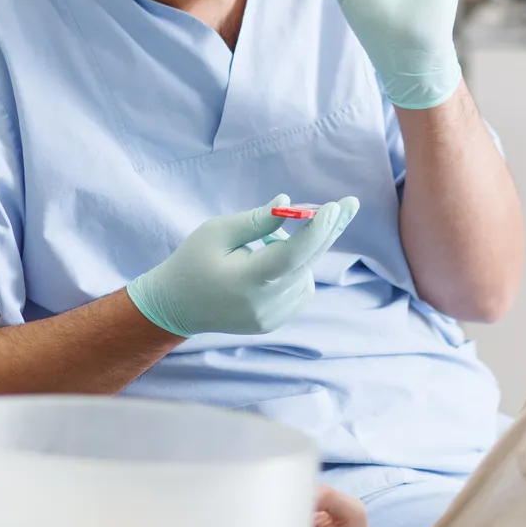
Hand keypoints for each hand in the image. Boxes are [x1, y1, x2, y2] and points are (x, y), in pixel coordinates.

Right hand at [126, 195, 359, 337]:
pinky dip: (295, 270)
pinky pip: (300, 289)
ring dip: (299, 252)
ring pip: (304, 274)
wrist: (176, 307)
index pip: (290, 256)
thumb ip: (256, 220)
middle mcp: (264, 304)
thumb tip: (289, 204)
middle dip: (329, 231)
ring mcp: (271, 317)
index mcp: (246, 281)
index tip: (335, 207)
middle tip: (349, 204)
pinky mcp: (274, 322)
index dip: (316, 231)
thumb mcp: (216, 232)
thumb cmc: (192, 262)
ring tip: (265, 245)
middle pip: (307, 263)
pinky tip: (270, 264)